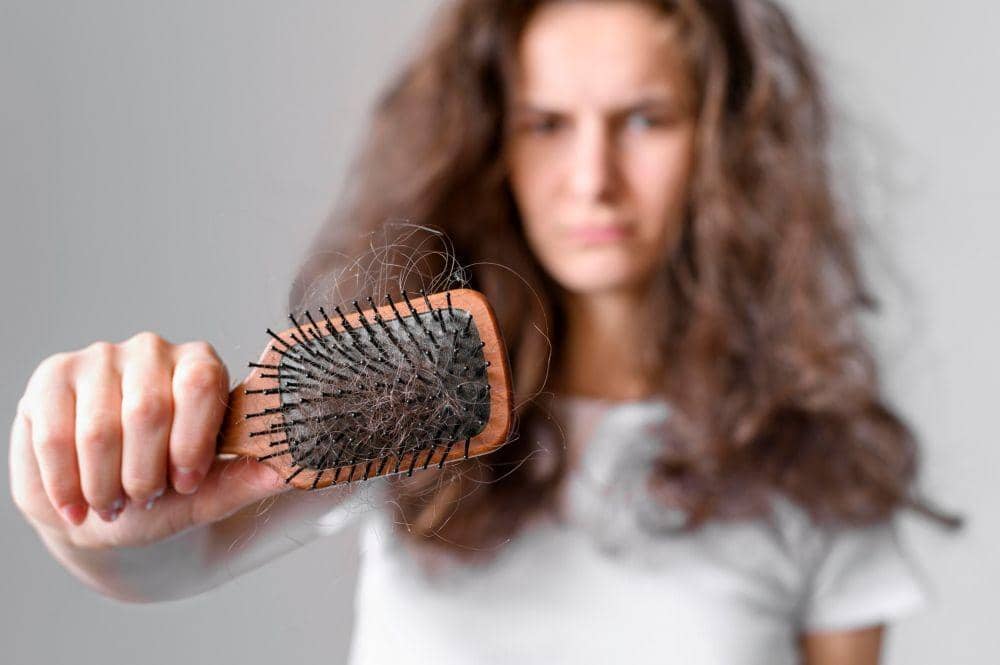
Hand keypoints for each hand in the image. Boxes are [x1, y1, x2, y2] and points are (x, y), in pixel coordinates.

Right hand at [9, 332, 288, 549]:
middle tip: (144, 499)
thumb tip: (290, 469)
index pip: (201, 384)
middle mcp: (152, 351)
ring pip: (100, 429)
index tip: (187, 484)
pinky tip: (75, 506)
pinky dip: (66, 483)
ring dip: (105, 484)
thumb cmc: (161, 495)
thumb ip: (246, 479)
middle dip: (146, 473)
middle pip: (149, 410)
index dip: (193, 440)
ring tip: (112, 505)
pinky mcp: (52, 378)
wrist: (99, 507)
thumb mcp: (207, 494)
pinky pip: (55, 435)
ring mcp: (99, 359)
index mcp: (201, 366)